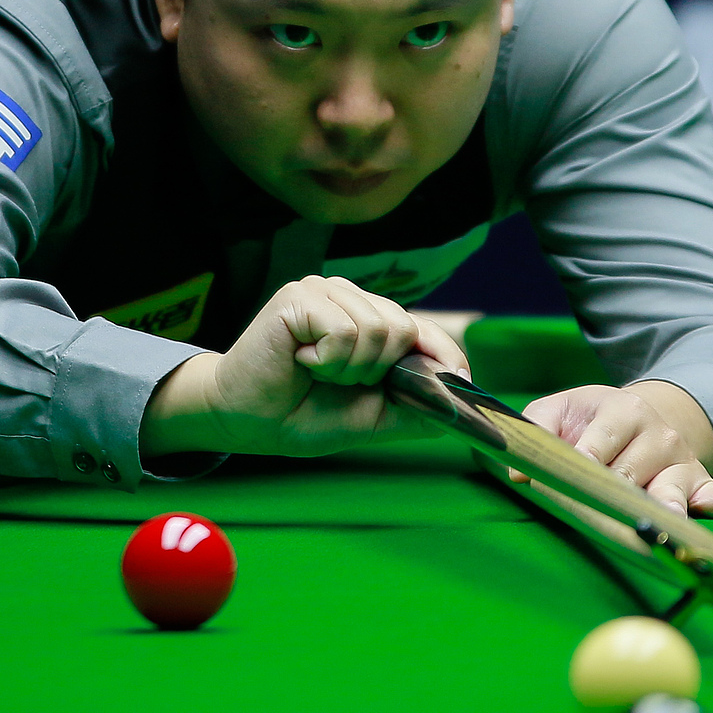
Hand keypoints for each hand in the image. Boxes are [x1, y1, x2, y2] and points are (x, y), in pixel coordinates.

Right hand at [140, 276, 467, 456]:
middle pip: (403, 329)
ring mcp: (325, 291)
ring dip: (349, 369)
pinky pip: (344, 331)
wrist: (249, 422)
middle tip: (337, 380)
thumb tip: (463, 393)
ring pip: (377, 330)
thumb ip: (417, 403)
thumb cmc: (305, 414)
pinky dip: (327, 360)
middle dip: (376, 372)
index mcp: (371, 318)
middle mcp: (350, 296)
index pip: (423, 328)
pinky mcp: (300, 296)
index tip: (461, 383)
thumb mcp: (375, 415)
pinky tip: (301, 360)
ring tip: (317, 371)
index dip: (445, 356)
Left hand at [516, 383, 712, 519]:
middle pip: (629, 477)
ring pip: (670, 491)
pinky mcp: (699, 483)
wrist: (642, 414)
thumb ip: (536, 429)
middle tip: (600, 515)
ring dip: (666, 508)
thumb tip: (517, 468)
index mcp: (618, 411)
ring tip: (664, 520)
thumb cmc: (593, 420)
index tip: (554, 484)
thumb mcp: (562, 410)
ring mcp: (680, 460)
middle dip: (611, 499)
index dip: (577, 469)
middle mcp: (655, 434)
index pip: (596, 448)